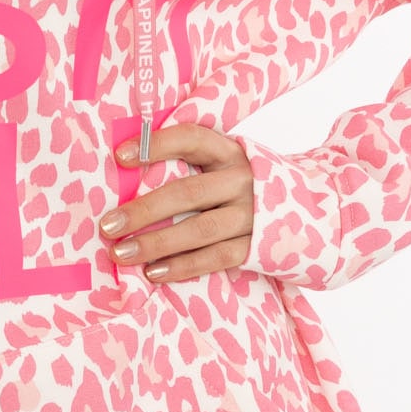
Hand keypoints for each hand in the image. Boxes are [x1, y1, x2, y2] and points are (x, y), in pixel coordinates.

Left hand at [98, 125, 253, 281]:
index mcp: (228, 151)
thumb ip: (184, 163)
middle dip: (144, 210)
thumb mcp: (220, 164)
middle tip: (108, 225)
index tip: (119, 156)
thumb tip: (123, 170)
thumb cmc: (238, 185)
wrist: (302, 211)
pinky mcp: (257, 245)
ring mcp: (252, 214)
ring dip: (156, 243)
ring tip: (121, 253)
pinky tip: (153, 273)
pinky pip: (215, 257)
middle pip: (188, 193)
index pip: (191, 138)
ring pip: (200, 229)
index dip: (156, 145)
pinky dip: (182, 266)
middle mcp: (242, 180)